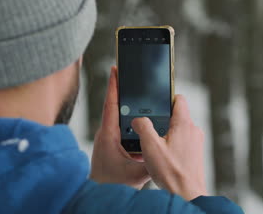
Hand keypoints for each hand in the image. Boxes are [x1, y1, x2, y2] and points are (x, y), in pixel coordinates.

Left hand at [90, 66, 149, 188]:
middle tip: (126, 72)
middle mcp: (106, 134)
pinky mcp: (111, 145)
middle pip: (114, 106)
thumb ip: (152, 161)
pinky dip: (129, 121)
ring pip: (117, 116)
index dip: (113, 86)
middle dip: (120, 89)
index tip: (115, 69)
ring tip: (134, 91)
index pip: (111, 105)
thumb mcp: (136, 174)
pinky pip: (120, 128)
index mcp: (108, 135)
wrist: (97, 194)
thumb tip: (165, 149)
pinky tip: (139, 120)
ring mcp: (108, 139)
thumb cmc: (111, 184)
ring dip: (125, 105)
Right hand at [131, 95, 206, 199]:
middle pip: (177, 115)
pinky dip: (173, 145)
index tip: (156, 104)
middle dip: (163, 121)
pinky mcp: (196, 152)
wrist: (187, 194)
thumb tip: (138, 119)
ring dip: (167, 135)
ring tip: (157, 147)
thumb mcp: (150, 147)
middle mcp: (194, 130)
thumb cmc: (172, 173)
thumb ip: (143, 127)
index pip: (179, 99)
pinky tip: (164, 156)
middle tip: (151, 131)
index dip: (166, 99)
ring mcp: (196, 142)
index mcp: (184, 124)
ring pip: (179, 129)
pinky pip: (183, 141)